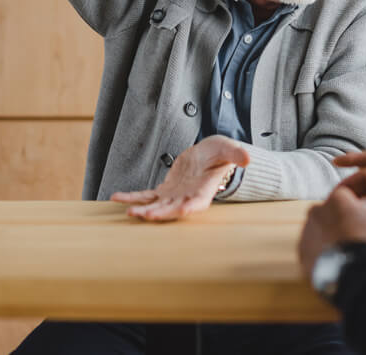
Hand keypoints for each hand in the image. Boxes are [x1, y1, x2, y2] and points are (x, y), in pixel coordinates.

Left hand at [111, 135, 248, 221]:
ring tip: (128, 211)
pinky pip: (146, 195)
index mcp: (204, 190)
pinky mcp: (164, 190)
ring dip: (142, 209)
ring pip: (156, 205)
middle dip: (159, 212)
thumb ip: (236, 154)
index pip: (197, 202)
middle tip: (145, 215)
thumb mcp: (228, 149)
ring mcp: (174, 195)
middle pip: (172, 208)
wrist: (208, 154)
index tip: (182, 210)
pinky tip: (117, 197)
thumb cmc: (221, 153)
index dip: (189, 207)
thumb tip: (247, 158)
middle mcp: (188, 197)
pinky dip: (133, 197)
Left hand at [298, 186, 365, 278]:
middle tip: (358, 233)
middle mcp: (317, 210)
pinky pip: (313, 247)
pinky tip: (336, 260)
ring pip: (322, 230)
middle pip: (333, 212)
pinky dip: (323, 252)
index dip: (359, 203)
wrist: (345, 267)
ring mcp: (307, 230)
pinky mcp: (302, 249)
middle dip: (344, 220)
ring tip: (348, 249)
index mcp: (337, 199)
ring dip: (332, 236)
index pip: (347, 194)